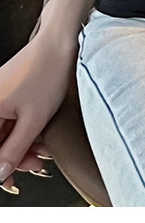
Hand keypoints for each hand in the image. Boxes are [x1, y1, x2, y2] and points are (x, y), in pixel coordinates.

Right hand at [0, 29, 76, 194]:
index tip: (9, 179)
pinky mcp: (11, 93)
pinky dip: (25, 131)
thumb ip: (14, 151)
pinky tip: (40, 135)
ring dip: (22, 145)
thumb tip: (0, 173)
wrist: (60, 43)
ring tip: (42, 150)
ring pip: (5, 133)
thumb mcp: (33, 120)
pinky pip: (12, 120)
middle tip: (33, 164)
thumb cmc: (48, 71)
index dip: (0, 167)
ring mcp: (1, 97)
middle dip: (15, 156)